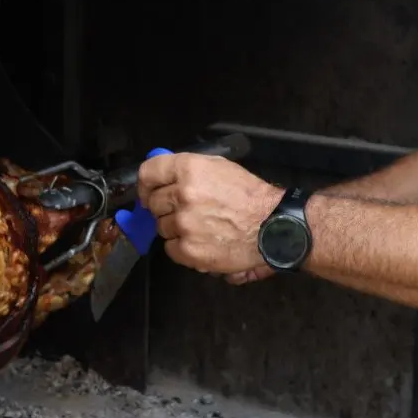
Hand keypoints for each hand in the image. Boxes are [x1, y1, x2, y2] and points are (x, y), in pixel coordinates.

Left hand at [137, 152, 283, 282]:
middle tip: (185, 211)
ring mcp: (183, 224)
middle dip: (165, 207)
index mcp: (189, 169)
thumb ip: (188, 170)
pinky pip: (171, 249)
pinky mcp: (188, 250)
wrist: (272, 226)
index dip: (145, 184)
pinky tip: (202, 241)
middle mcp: (182, 195)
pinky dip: (183, 247)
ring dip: (175, 228)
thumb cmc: (249, 195)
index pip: (148, 173)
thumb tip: (162, 178)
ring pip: (162, 227)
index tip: (148, 192)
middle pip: (153, 203)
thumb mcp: (219, 167)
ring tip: (201, 226)